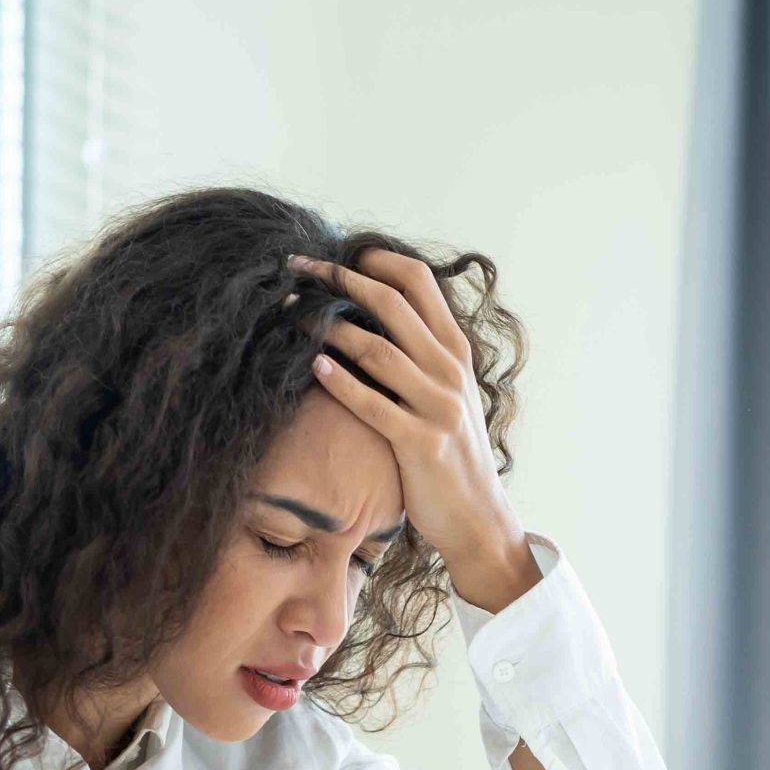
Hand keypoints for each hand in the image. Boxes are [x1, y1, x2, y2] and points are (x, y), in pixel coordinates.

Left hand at [289, 249, 540, 611]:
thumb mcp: (448, 392)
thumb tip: (372, 314)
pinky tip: (314, 366)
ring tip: (291, 312)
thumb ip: (421, 353)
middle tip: (296, 266)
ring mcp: (438, 406)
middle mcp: (450, 371)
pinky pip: (373, 405)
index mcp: (456, 351)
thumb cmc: (451, 452)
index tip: (334, 255)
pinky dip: (341, 383)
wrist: (478, 515)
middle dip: (338, 277)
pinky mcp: (421, 444)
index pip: (418, 281)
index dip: (374, 259)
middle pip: (392, 302)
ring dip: (329, 325)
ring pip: (377, 349)